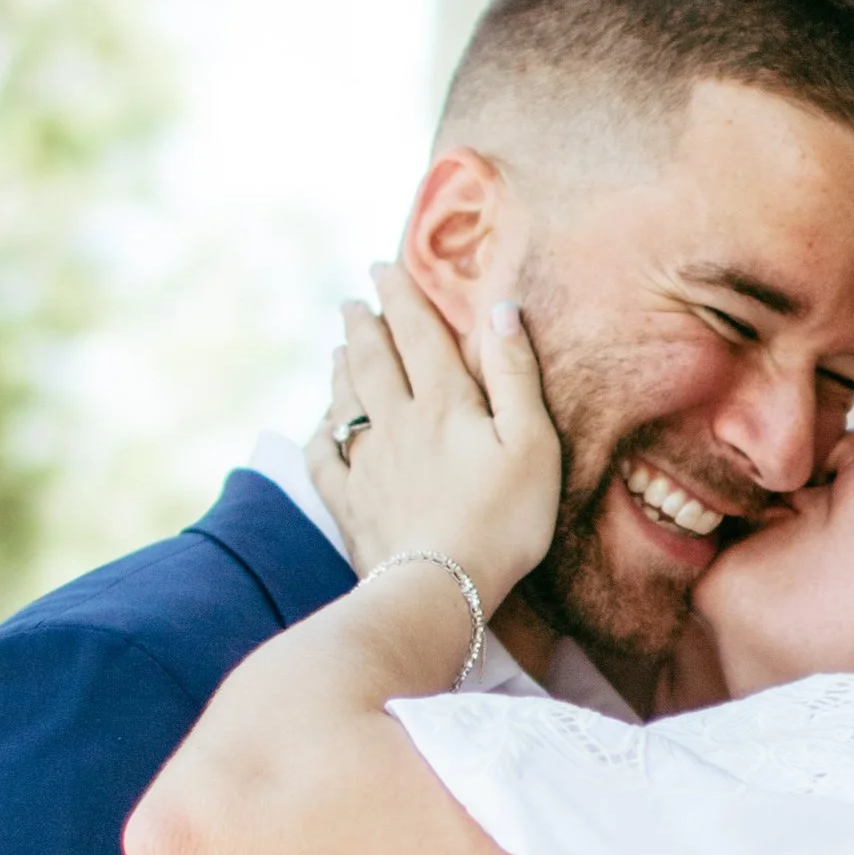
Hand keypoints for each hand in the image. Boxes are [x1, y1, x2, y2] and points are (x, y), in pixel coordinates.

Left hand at [313, 265, 560, 610]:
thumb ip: (515, 374)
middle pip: (373, 358)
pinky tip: (322, 426)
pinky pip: (326, 458)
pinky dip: (322, 433)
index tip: (383, 266)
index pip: (416, 332)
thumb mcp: (532, 443)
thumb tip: (501, 309)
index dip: (400, 294)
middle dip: (363, 322)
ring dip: (341, 368)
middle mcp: (396, 422)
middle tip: (353, 300)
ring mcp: (366, 463)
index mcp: (443, 401)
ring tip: (338, 348)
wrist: (439, 588)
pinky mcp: (350, 504)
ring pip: (345, 400)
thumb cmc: (501, 519)